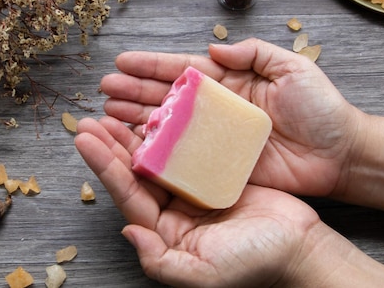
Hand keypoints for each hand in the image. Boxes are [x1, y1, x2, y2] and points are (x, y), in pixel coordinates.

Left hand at [74, 116, 323, 287]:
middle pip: (135, 174)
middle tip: (90, 120)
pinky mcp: (213, 175)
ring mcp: (193, 191)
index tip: (84, 139)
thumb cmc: (254, 264)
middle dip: (110, 147)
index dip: (104, 167)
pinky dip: (169, 133)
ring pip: (156, 159)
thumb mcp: (203, 274)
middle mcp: (173, 211)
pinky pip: (185, 151)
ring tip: (112, 113)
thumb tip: (127, 232)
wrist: (299, 248)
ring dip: (134, 136)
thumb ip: (160, 261)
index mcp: (165, 233)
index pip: (127, 195)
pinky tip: (157, 115)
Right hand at [99, 38, 365, 197]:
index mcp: (231, 81)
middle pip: (167, 97)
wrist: (341, 154)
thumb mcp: (292, 68)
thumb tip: (213, 49)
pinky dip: (158, 152)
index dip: (152, 65)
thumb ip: (254, 53)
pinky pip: (184, 158)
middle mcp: (217, 109)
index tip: (122, 61)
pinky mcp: (221, 165)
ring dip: (137, 119)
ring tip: (109, 114)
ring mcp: (216, 138)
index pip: (183, 70)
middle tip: (105, 90)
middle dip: (134, 92)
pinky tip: (135, 146)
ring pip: (169, 127)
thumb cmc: (321, 109)